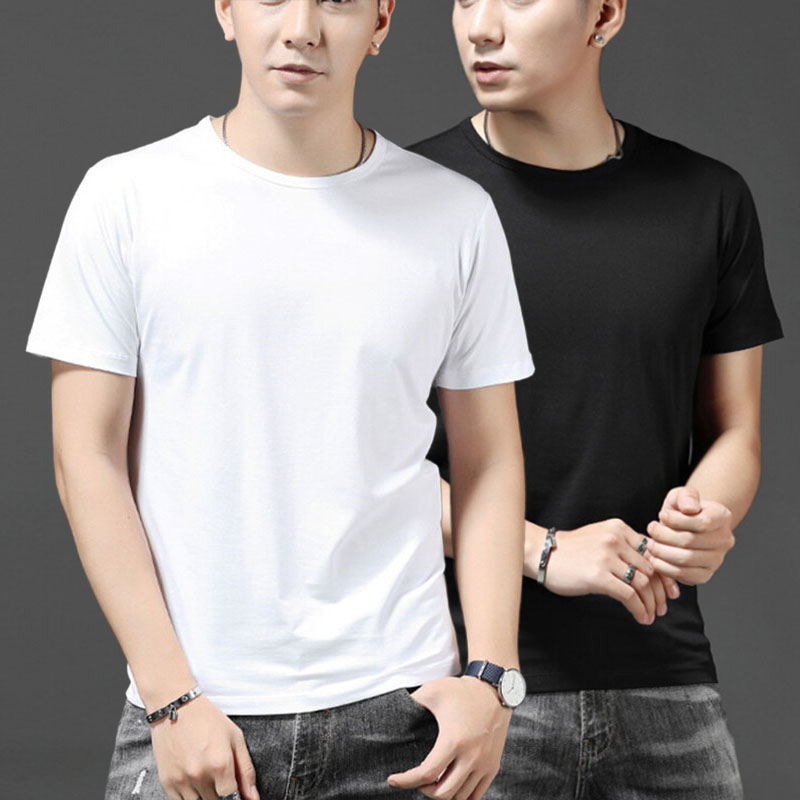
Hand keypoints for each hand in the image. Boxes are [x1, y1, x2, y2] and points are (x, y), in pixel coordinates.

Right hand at [148, 695, 258, 799]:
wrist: (176, 707)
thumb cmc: (207, 719)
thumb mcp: (235, 737)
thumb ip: (246, 770)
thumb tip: (253, 797)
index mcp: (220, 764)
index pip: (231, 798)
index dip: (235, 797)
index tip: (234, 790)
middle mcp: (200, 775)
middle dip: (220, 792)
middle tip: (219, 776)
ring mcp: (181, 780)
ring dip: (205, 795)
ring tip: (206, 774)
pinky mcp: (167, 782)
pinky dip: (190, 796)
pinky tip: (193, 779)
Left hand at [387, 675, 511, 799]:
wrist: (494, 690)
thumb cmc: (461, 690)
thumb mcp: (433, 690)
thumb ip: (413, 702)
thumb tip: (393, 711)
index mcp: (453, 740)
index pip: (426, 774)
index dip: (406, 781)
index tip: (393, 780)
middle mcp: (471, 756)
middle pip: (442, 793)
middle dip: (423, 790)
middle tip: (416, 779)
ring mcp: (484, 764)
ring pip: (459, 797)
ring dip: (442, 794)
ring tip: (432, 781)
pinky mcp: (492, 766)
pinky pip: (476, 796)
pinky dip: (460, 796)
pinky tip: (450, 786)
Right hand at [524, 519, 680, 624]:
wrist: (542, 554)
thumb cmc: (572, 550)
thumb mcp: (600, 538)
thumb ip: (624, 547)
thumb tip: (652, 569)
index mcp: (619, 528)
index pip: (653, 553)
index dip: (665, 575)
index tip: (670, 591)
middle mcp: (615, 539)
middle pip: (652, 569)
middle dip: (660, 592)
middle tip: (662, 608)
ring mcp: (606, 557)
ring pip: (643, 583)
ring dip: (651, 604)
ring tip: (651, 615)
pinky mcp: (597, 575)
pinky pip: (629, 595)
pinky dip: (639, 609)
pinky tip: (640, 617)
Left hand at [645, 486, 734, 585]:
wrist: (684, 526)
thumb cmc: (682, 509)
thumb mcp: (682, 495)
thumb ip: (686, 496)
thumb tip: (690, 508)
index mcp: (722, 517)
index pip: (702, 522)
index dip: (677, 520)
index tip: (662, 515)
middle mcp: (724, 540)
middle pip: (691, 541)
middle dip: (664, 535)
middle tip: (651, 529)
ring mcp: (716, 560)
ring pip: (685, 559)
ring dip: (661, 551)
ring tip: (650, 543)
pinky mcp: (704, 575)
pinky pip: (683, 574)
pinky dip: (664, 567)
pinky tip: (654, 557)